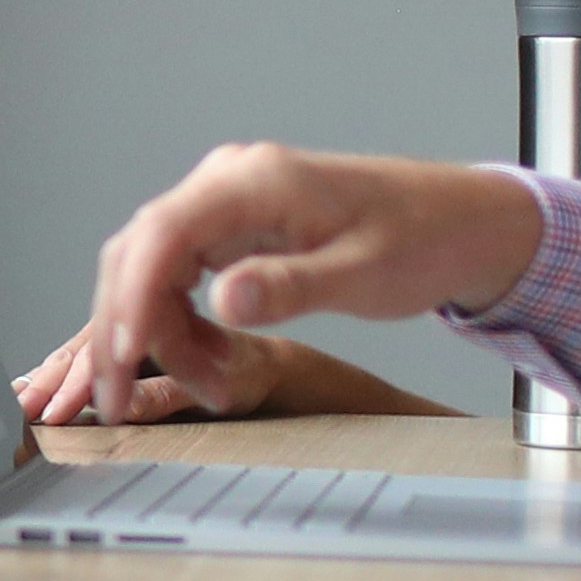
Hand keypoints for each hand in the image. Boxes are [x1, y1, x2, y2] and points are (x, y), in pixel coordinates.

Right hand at [56, 147, 547, 422]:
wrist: (458, 221)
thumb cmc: (423, 238)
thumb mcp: (365, 272)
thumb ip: (291, 286)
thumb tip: (223, 300)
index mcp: (255, 181)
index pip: (162, 234)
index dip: (133, 299)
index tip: (125, 358)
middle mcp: (227, 183)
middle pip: (139, 253)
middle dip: (125, 328)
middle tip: (121, 399)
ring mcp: (225, 203)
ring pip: (150, 268)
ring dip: (157, 333)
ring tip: (204, 385)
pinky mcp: (231, 228)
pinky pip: (178, 275)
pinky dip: (179, 323)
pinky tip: (207, 360)